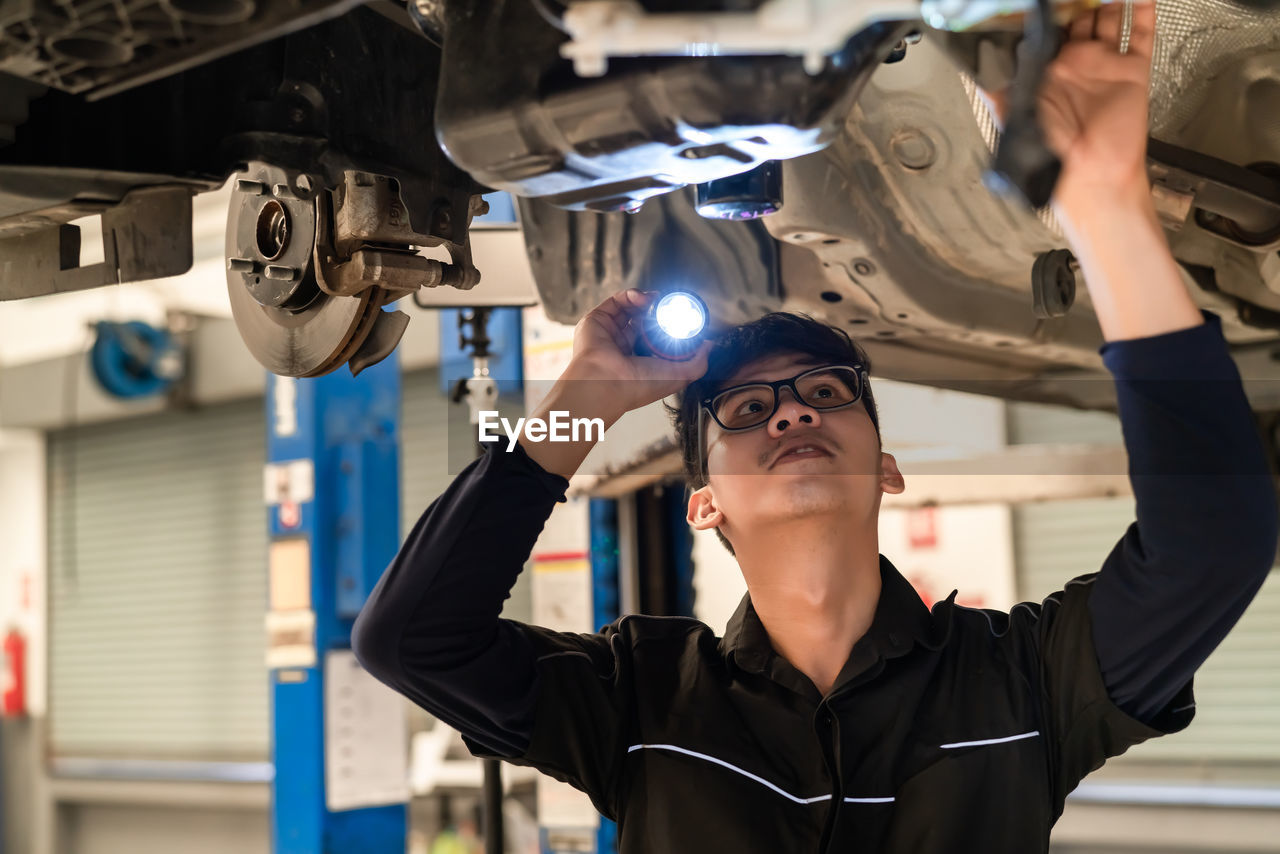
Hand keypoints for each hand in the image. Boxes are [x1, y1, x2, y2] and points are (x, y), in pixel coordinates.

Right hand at [567, 289, 712, 415]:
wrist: (607, 381)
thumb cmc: (637, 386)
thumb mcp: (680, 377)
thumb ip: (699, 362)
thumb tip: (709, 345)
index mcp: (641, 361)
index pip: (657, 336)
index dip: (669, 325)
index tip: (681, 317)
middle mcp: (625, 346)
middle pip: (644, 318)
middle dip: (658, 310)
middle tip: (669, 306)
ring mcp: (611, 332)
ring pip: (631, 307)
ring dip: (647, 300)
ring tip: (656, 300)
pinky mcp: (599, 320)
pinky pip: (617, 301)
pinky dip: (631, 295)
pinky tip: (642, 298)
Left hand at [983, 1, 1155, 216]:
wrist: (1093, 177)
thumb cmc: (1052, 158)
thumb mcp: (1015, 119)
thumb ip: (999, 89)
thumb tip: (975, 67)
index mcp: (1045, 73)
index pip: (1043, 31)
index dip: (1043, 11)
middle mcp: (1074, 64)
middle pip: (1076, 17)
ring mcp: (1103, 65)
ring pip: (1107, 17)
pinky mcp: (1131, 71)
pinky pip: (1140, 33)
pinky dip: (1143, 9)